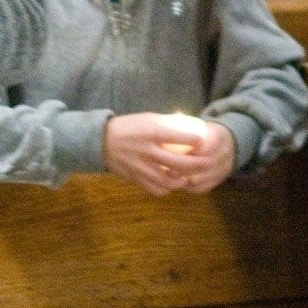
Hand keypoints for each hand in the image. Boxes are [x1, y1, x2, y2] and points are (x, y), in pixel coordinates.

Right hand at [102, 113, 234, 195]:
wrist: (101, 141)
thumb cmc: (129, 127)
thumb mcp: (148, 118)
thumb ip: (169, 123)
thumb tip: (193, 127)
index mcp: (151, 132)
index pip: (181, 137)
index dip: (196, 140)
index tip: (203, 141)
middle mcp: (147, 150)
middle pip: (179, 163)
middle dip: (197, 165)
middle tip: (207, 163)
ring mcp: (141, 167)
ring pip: (169, 181)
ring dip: (183, 180)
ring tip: (189, 176)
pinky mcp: (136, 178)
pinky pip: (156, 189)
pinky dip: (167, 188)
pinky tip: (171, 183)